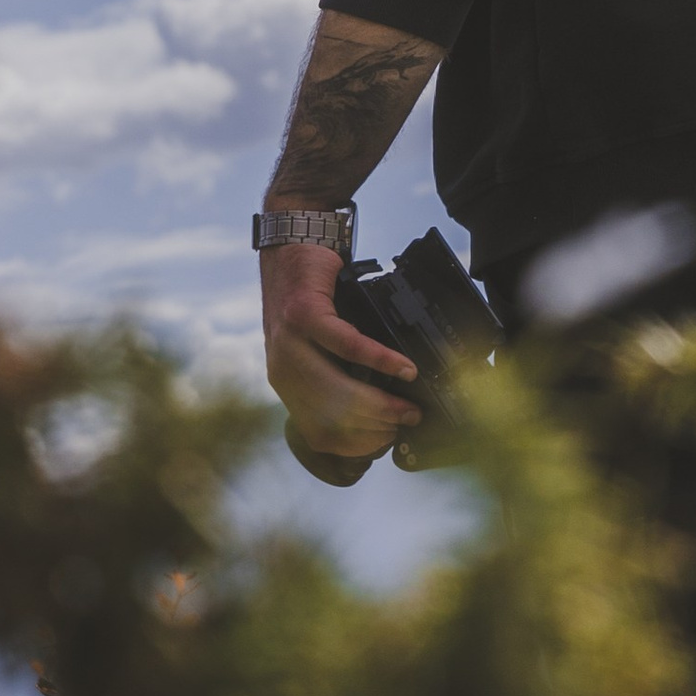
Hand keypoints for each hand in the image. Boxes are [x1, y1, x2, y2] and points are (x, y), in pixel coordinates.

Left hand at [260, 240, 417, 458]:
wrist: (289, 250)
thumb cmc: (312, 300)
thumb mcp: (316, 348)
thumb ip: (336, 377)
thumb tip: (382, 410)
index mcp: (288, 384)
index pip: (321, 434)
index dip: (360, 445)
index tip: (391, 440)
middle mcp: (285, 370)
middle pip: (335, 417)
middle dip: (379, 425)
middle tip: (411, 420)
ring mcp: (291, 344)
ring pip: (340, 389)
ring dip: (382, 402)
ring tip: (411, 403)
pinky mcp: (305, 316)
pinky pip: (348, 348)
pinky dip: (381, 360)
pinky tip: (404, 368)